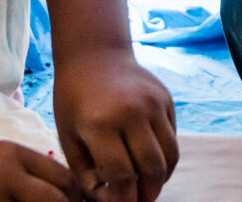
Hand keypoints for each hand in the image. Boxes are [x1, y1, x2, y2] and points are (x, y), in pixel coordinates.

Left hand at [52, 48, 177, 201]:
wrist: (94, 55)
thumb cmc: (74, 100)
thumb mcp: (69, 138)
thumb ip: (87, 175)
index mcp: (100, 124)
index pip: (121, 175)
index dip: (124, 200)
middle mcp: (131, 112)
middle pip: (151, 168)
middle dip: (148, 194)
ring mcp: (153, 103)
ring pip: (170, 155)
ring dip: (162, 179)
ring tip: (149, 188)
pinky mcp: (166, 99)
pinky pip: (173, 138)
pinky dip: (166, 157)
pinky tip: (152, 164)